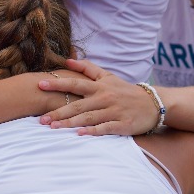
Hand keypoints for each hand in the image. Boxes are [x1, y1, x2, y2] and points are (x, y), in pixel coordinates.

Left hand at [38, 58, 157, 134]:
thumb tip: (68, 59)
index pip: (75, 83)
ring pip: (88, 118)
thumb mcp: (108, 76)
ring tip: (53, 128)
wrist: (153, 104)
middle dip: (58, 112)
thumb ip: (88, 68)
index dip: (57, 84)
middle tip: (41, 119)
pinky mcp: (122, 124)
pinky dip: (92, 131)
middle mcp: (105, 98)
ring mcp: (113, 111)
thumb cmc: (125, 91)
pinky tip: (79, 134)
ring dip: (70, 123)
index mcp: (100, 86)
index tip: (40, 84)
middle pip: (78, 105)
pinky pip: (105, 128)